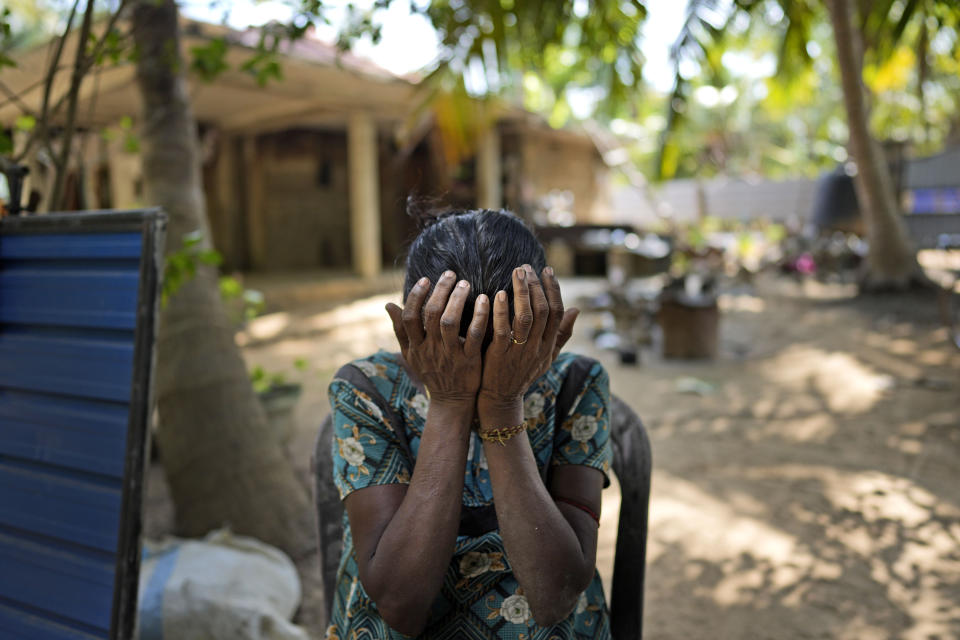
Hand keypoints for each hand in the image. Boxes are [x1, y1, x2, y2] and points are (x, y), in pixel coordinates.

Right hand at [385, 270, 489, 406]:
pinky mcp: (470, 360)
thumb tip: (389, 305)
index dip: (416, 296)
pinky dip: (480, 316)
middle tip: (450, 274)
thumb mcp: (411, 355)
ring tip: (465, 284)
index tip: (426, 279)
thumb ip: (401, 330)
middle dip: (440, 291)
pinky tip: (485, 300)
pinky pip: (475, 335)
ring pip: (450, 322)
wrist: (451, 402)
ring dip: (458, 300)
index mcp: (416, 346)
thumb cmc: (431, 373)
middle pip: (431, 315)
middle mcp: (431, 349)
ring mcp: (450, 355)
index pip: (410, 317)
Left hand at [477, 265, 578, 418]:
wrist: (501, 400)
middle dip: (536, 285)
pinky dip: (502, 310)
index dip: (554, 290)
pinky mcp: (499, 356)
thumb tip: (576, 310)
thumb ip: (561, 335)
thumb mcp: (546, 357)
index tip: (548, 270)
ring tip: (517, 272)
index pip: (557, 313)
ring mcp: (519, 352)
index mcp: (548, 346)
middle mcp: (537, 348)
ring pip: (525, 317)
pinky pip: (503, 330)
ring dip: (522, 292)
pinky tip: (500, 294)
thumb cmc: (522, 375)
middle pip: (542, 311)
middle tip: (527, 266)